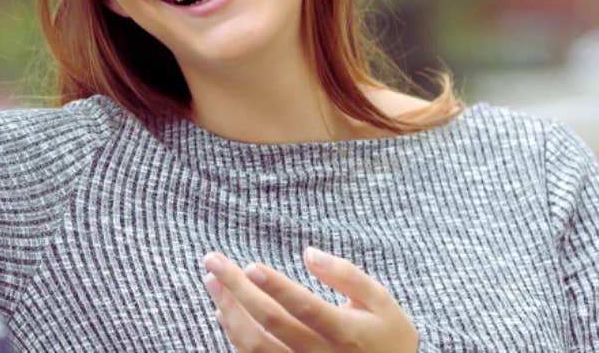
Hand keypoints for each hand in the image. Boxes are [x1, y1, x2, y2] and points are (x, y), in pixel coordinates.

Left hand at [201, 248, 418, 352]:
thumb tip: (308, 253)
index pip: (305, 308)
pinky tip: (224, 310)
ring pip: (255, 344)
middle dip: (236, 289)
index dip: (277, 288)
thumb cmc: (386, 335)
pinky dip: (234, 334)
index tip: (249, 265)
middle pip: (271, 322)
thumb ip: (346, 276)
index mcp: (345, 332)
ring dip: (228, 310)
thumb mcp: (380, 301)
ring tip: (211, 281)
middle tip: (212, 260)